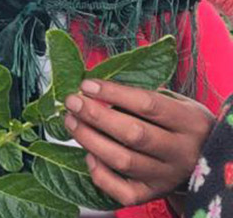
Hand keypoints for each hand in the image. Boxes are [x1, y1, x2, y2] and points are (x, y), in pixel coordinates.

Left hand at [65, 79, 214, 205]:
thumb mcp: (176, 103)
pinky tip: (89, 156)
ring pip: (123, 160)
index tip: (87, 85)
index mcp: (190, 122)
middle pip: (133, 134)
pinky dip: (100, 174)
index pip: (148, 104)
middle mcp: (182, 151)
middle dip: (96, 116)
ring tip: (71, 122)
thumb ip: (143, 96)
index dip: (113, 93)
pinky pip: (122, 190)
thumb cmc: (179, 125)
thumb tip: (96, 89)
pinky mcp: (154, 194)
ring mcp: (167, 176)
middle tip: (72, 102)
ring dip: (90, 140)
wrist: (207, 162)